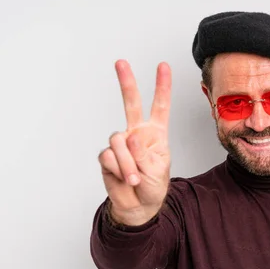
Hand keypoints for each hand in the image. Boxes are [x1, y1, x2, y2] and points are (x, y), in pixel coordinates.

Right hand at [98, 60, 171, 225]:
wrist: (138, 206)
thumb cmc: (153, 186)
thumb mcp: (158, 170)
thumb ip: (144, 154)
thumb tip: (129, 138)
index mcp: (156, 133)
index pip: (160, 106)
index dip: (162, 86)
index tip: (163, 66)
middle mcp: (137, 133)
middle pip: (131, 104)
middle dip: (127, 82)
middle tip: (120, 62)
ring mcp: (121, 144)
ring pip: (118, 141)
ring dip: (128, 162)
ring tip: (135, 177)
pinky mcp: (107, 156)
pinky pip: (109, 157)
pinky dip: (119, 169)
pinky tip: (125, 178)